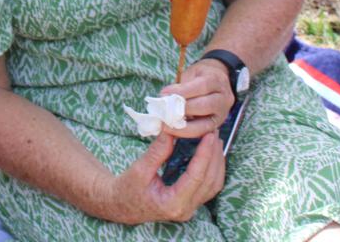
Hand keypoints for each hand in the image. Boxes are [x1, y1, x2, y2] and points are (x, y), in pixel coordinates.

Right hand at [103, 132, 225, 224]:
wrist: (121, 205)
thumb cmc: (127, 189)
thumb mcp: (139, 169)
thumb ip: (158, 151)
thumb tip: (172, 130)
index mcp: (172, 203)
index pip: (196, 177)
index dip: (205, 154)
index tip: (209, 135)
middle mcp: (185, 209)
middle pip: (210, 181)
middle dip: (214, 156)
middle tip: (213, 132)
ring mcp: (190, 209)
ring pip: (213, 185)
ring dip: (217, 162)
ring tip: (215, 140)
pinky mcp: (191, 203)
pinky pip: (209, 187)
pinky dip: (213, 169)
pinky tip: (211, 154)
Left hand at [158, 59, 233, 138]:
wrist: (217, 79)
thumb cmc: (200, 76)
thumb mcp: (191, 73)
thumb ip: (181, 86)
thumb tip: (165, 98)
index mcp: (217, 80)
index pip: (201, 86)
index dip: (182, 92)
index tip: (164, 95)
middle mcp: (224, 98)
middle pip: (205, 106)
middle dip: (182, 111)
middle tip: (164, 113)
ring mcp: (223, 114)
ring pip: (205, 124)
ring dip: (184, 127)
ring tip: (167, 126)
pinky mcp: (218, 125)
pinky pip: (203, 132)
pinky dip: (188, 133)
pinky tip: (175, 132)